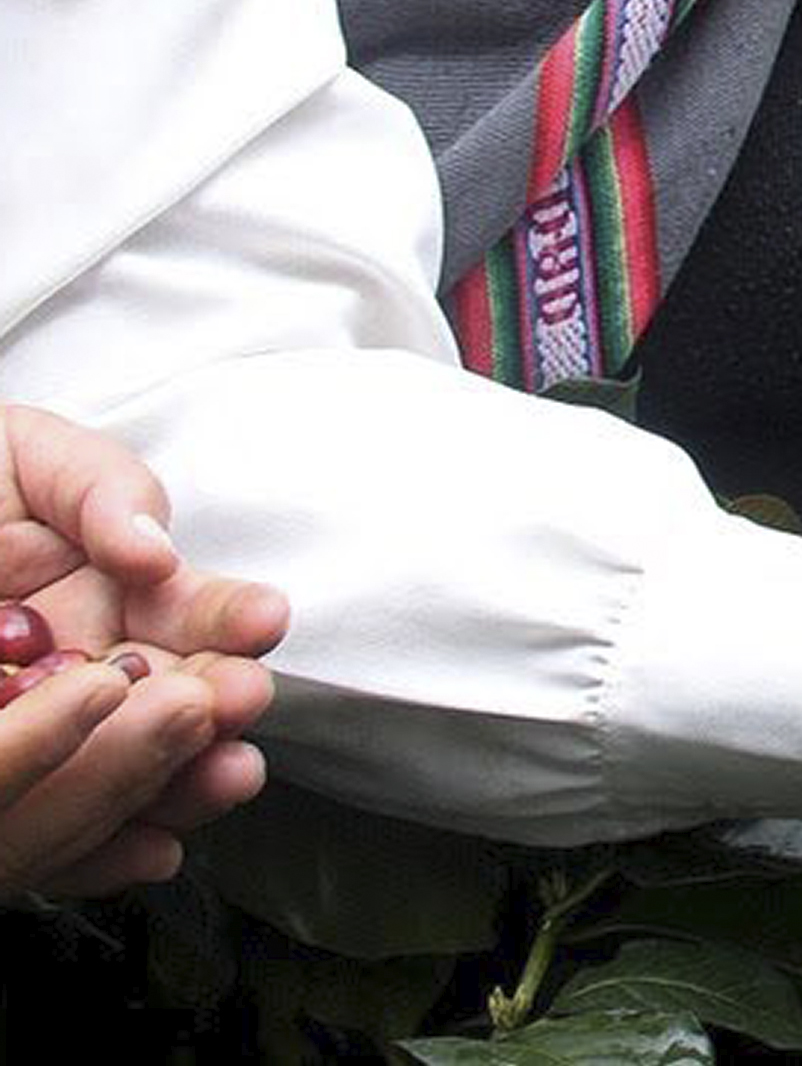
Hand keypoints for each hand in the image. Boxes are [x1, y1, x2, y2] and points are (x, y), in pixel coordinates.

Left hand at [0, 407, 286, 893]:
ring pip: (128, 775)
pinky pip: (57, 839)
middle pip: (175, 704)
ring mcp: (51, 737)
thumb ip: (103, 491)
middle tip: (239, 698)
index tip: (262, 618)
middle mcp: (91, 678)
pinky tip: (149, 852)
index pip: (191, 616)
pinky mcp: (12, 781)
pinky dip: (106, 854)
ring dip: (185, 780)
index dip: (231, 617)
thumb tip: (153, 552)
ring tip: (219, 775)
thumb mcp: (29, 461)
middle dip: (221, 701)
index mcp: (114, 599)